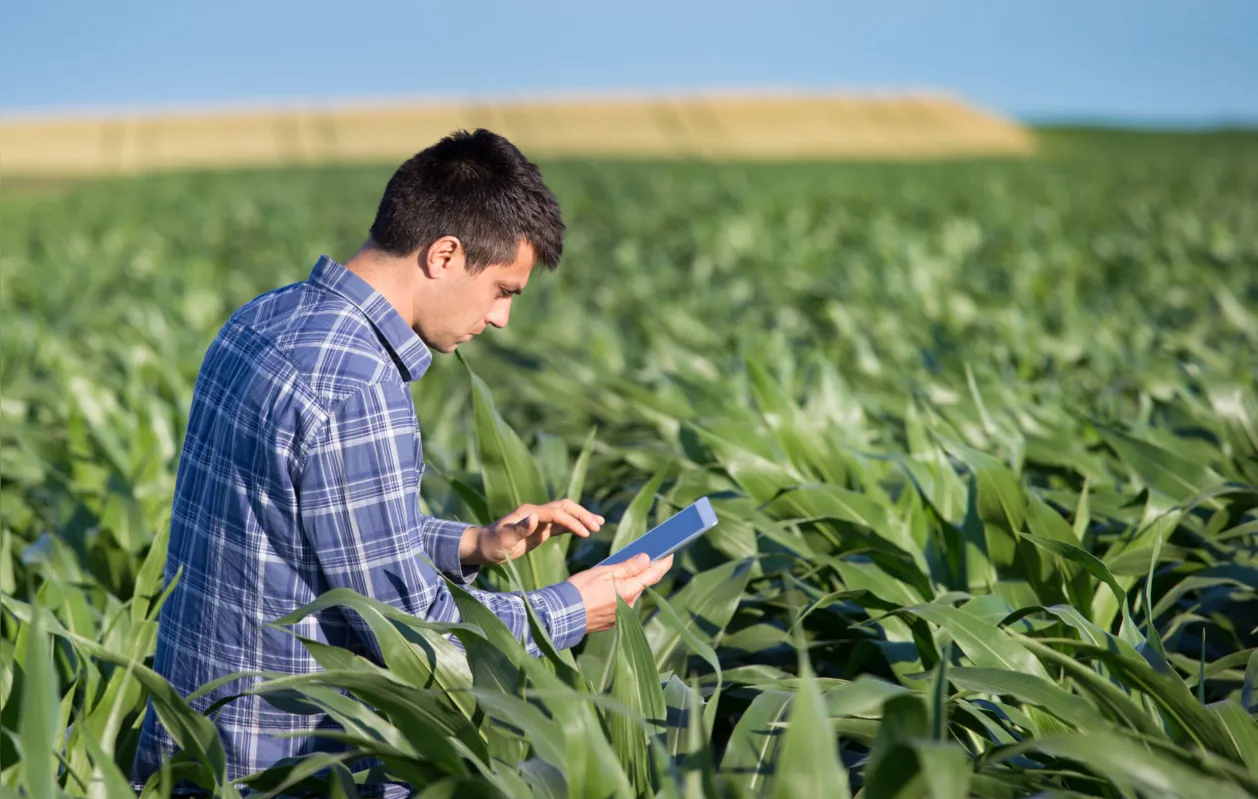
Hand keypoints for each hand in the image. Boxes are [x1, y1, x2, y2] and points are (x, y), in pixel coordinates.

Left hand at [460, 499, 604, 566]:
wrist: (483, 547)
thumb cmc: (491, 545)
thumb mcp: (503, 540)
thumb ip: (519, 529)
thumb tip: (534, 517)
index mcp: (530, 513)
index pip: (557, 513)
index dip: (572, 521)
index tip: (586, 533)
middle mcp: (536, 513)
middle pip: (565, 507)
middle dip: (582, 515)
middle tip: (597, 526)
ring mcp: (539, 520)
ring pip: (566, 513)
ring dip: (582, 517)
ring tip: (599, 524)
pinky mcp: (540, 529)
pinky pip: (561, 524)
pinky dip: (575, 525)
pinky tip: (586, 529)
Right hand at [566, 553, 673, 633]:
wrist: (562, 615)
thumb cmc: (580, 589)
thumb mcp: (603, 572)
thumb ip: (627, 566)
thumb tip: (647, 558)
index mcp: (629, 591)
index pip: (654, 574)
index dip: (664, 563)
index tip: (670, 554)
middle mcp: (630, 605)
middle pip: (641, 583)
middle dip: (639, 572)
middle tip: (632, 559)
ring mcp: (622, 615)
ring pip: (631, 593)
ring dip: (627, 584)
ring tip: (609, 577)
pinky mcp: (614, 621)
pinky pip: (622, 604)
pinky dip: (618, 595)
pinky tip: (603, 591)